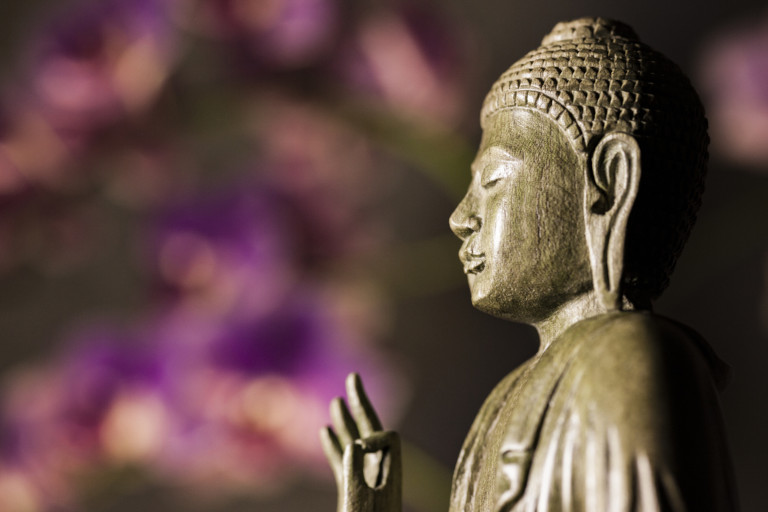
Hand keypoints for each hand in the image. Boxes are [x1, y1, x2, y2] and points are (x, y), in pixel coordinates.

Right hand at [320, 373, 401, 511]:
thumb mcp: (359, 500)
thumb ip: (355, 471)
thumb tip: (354, 443)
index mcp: (387, 473)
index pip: (383, 434)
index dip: (368, 421)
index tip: (355, 413)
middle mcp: (378, 473)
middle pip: (370, 429)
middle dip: (359, 404)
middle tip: (353, 376)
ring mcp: (365, 481)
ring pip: (354, 444)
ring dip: (345, 421)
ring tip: (335, 403)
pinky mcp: (352, 491)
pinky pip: (341, 461)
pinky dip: (333, 444)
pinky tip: (325, 432)